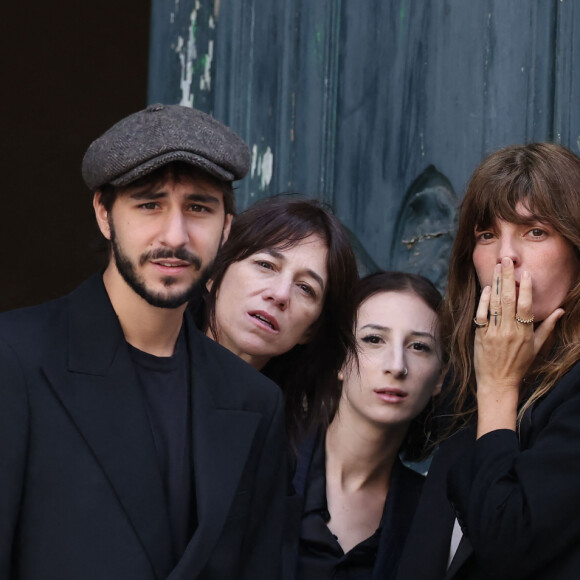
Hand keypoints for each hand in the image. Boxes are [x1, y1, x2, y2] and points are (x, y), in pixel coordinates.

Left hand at [473, 257, 562, 435]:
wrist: (498, 382)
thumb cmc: (519, 364)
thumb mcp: (537, 347)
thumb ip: (547, 327)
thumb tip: (560, 310)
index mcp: (525, 333)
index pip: (526, 306)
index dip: (526, 289)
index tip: (526, 274)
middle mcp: (509, 331)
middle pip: (509, 300)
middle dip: (508, 278)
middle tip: (507, 260)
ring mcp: (493, 333)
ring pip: (495, 304)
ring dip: (496, 284)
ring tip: (497, 267)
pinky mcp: (480, 336)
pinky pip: (481, 315)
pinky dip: (483, 301)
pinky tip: (486, 288)